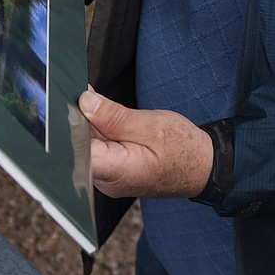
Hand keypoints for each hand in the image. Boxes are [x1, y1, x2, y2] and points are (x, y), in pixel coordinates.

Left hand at [78, 89, 213, 199]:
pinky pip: (96, 151)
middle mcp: (107, 181)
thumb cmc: (184, 148)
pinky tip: (102, 116)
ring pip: (86, 148)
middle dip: (78, 120)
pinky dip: (97, 132)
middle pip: (79, 148)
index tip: (73, 101)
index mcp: (118, 171)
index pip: (78, 150)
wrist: (202, 168)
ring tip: (93, 101)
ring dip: (88, 125)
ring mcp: (108, 179)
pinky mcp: (112, 173)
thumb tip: (86, 103)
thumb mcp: (152, 125)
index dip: (71, 124)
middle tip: (83, 93)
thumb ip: (115, 116)